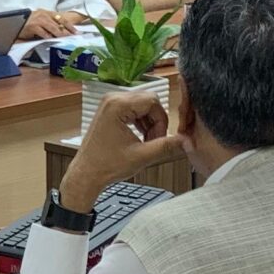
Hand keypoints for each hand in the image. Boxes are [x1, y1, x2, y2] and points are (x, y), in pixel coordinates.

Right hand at [24, 8, 76, 38]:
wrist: (13, 23)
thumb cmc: (27, 24)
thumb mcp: (39, 21)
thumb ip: (49, 24)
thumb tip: (61, 32)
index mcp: (46, 13)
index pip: (61, 18)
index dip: (70, 25)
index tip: (76, 32)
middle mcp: (43, 15)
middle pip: (59, 23)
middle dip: (67, 31)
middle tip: (73, 37)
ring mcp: (38, 20)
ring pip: (53, 28)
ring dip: (60, 34)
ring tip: (66, 39)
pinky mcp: (33, 26)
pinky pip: (43, 33)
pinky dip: (49, 37)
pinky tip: (53, 40)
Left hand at [60, 88, 182, 211]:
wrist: (87, 174)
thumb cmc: (107, 166)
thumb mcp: (142, 156)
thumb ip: (166, 146)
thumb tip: (187, 141)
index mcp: (117, 105)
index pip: (153, 101)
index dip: (161, 121)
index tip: (159, 139)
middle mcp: (112, 99)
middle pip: (148, 101)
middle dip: (155, 122)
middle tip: (153, 142)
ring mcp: (109, 103)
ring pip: (142, 105)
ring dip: (149, 123)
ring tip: (146, 143)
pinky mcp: (109, 110)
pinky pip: (133, 109)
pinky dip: (140, 123)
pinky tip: (140, 138)